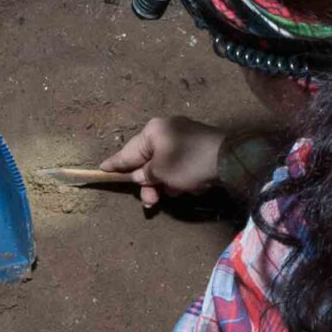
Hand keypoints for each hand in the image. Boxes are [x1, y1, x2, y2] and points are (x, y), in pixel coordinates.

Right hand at [101, 116, 226, 206]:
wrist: (230, 160)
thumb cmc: (188, 163)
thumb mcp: (160, 172)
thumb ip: (145, 175)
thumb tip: (140, 176)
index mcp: (153, 131)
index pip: (128, 151)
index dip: (115, 164)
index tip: (101, 169)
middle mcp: (167, 130)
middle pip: (148, 161)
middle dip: (149, 184)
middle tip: (151, 201)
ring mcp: (185, 138)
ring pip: (165, 166)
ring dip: (168, 183)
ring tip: (179, 191)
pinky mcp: (199, 148)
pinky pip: (181, 166)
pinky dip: (182, 178)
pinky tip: (192, 186)